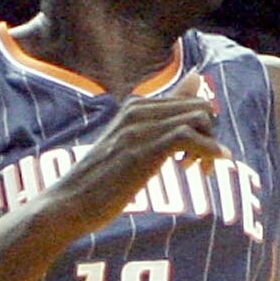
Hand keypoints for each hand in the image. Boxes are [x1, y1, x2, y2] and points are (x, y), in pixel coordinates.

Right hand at [41, 86, 222, 236]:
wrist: (69, 203)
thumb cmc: (102, 179)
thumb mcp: (134, 144)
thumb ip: (165, 117)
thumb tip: (196, 78)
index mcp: (135, 105)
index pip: (191, 102)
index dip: (202, 130)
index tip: (193, 156)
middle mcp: (137, 109)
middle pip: (200, 108)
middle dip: (210, 137)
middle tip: (198, 166)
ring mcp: (138, 127)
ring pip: (199, 119)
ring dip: (209, 146)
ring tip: (196, 170)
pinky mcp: (142, 149)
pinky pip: (188, 136)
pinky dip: (205, 152)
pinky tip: (196, 171)